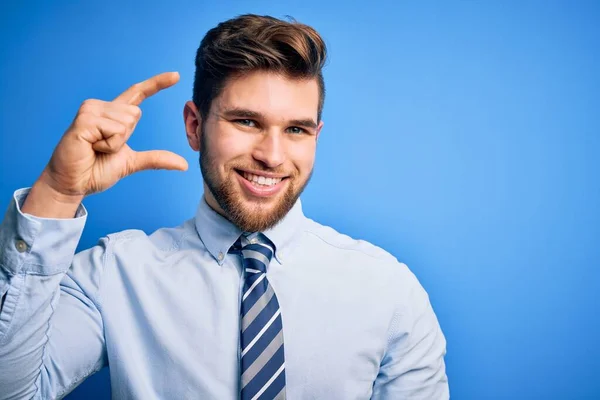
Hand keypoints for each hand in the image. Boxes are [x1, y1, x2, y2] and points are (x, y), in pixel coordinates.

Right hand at [39, 71, 187, 199]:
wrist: (74, 184)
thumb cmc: (97, 170)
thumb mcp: (132, 162)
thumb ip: (156, 159)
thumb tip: (184, 165)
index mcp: (114, 114)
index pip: (138, 93)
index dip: (157, 84)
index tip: (176, 75)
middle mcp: (101, 107)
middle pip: (135, 114)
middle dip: (125, 138)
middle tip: (103, 148)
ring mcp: (90, 110)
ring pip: (126, 123)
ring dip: (115, 143)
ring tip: (95, 148)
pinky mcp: (84, 120)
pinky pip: (114, 131)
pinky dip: (107, 145)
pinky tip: (90, 147)